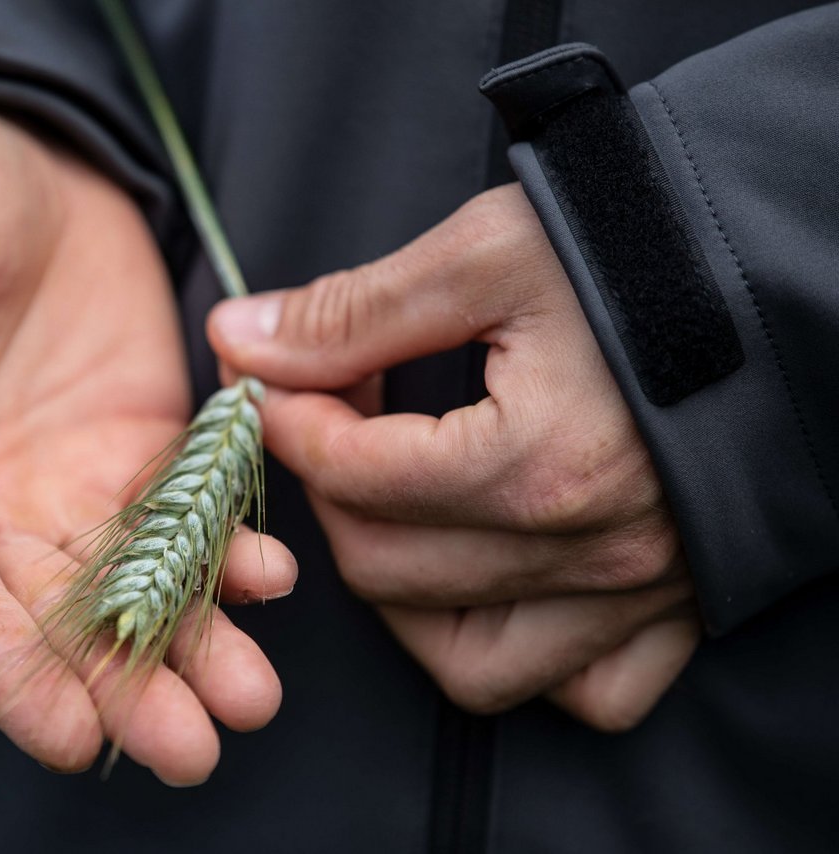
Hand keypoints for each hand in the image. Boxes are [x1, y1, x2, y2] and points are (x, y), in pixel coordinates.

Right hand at [0, 105, 295, 783]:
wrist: (3, 148)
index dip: (6, 671)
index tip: (69, 733)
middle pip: (55, 621)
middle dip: (123, 688)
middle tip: (194, 747)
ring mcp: (70, 482)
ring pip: (133, 587)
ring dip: (193, 644)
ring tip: (254, 693)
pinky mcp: (141, 446)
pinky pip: (188, 515)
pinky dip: (227, 551)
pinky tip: (270, 576)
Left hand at [208, 184, 698, 730]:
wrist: (792, 273)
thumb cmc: (647, 249)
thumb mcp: (489, 254)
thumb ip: (354, 312)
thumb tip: (238, 338)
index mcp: (535, 461)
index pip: (353, 476)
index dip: (291, 422)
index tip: (281, 381)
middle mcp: (589, 550)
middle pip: (387, 567)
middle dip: (331, 493)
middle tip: (339, 421)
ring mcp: (639, 592)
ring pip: (467, 659)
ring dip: (402, 593)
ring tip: (393, 511)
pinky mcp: (678, 607)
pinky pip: (586, 691)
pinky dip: (523, 659)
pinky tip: (492, 586)